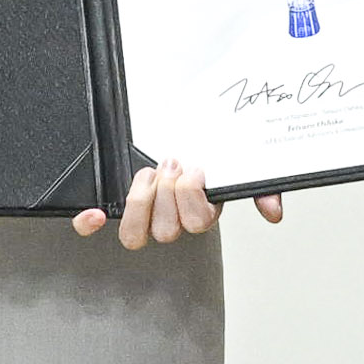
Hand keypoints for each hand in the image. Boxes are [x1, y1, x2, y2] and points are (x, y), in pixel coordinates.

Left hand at [83, 162, 289, 249]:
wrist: (188, 127)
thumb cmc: (213, 148)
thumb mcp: (241, 164)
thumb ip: (261, 187)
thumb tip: (273, 212)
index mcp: (201, 213)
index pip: (195, 225)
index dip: (190, 197)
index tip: (195, 168)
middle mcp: (172, 219)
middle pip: (165, 232)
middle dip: (168, 193)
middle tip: (172, 163)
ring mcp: (144, 214)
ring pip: (134, 236)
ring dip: (141, 202)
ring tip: (150, 173)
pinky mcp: (118, 204)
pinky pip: (99, 225)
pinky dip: (91, 223)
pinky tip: (95, 214)